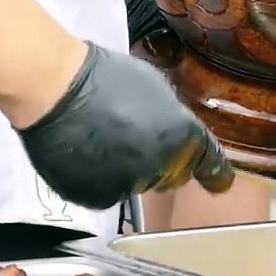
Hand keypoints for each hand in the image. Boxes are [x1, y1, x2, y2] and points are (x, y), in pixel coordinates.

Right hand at [17, 43, 234, 208]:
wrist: (55, 89)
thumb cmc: (105, 77)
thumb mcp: (153, 86)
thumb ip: (171, 116)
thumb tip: (171, 129)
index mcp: (181, 134)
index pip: (210, 163)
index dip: (216, 174)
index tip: (219, 184)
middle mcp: (162, 166)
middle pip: (171, 176)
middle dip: (160, 163)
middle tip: (132, 139)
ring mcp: (130, 185)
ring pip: (136, 185)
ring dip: (126, 170)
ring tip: (99, 141)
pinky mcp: (98, 198)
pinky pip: (105, 194)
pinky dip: (97, 180)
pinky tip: (84, 156)